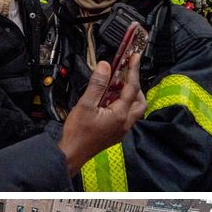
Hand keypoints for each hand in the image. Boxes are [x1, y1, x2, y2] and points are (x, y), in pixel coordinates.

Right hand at [58, 55, 145, 175]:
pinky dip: (121, 105)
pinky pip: (125, 117)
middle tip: (125, 75)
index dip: (133, 70)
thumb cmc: (77, 134)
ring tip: (114, 87)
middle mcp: (124, 123)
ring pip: (133, 110)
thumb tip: (105, 67)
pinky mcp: (115, 134)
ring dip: (128, 96)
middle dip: (135, 86)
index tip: (134, 58)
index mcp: (120, 115)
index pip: (132, 88)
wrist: (72, 154)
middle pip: (140, 101)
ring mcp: (121, 130)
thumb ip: (97, 84)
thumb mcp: (85, 104)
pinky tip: (108, 102)